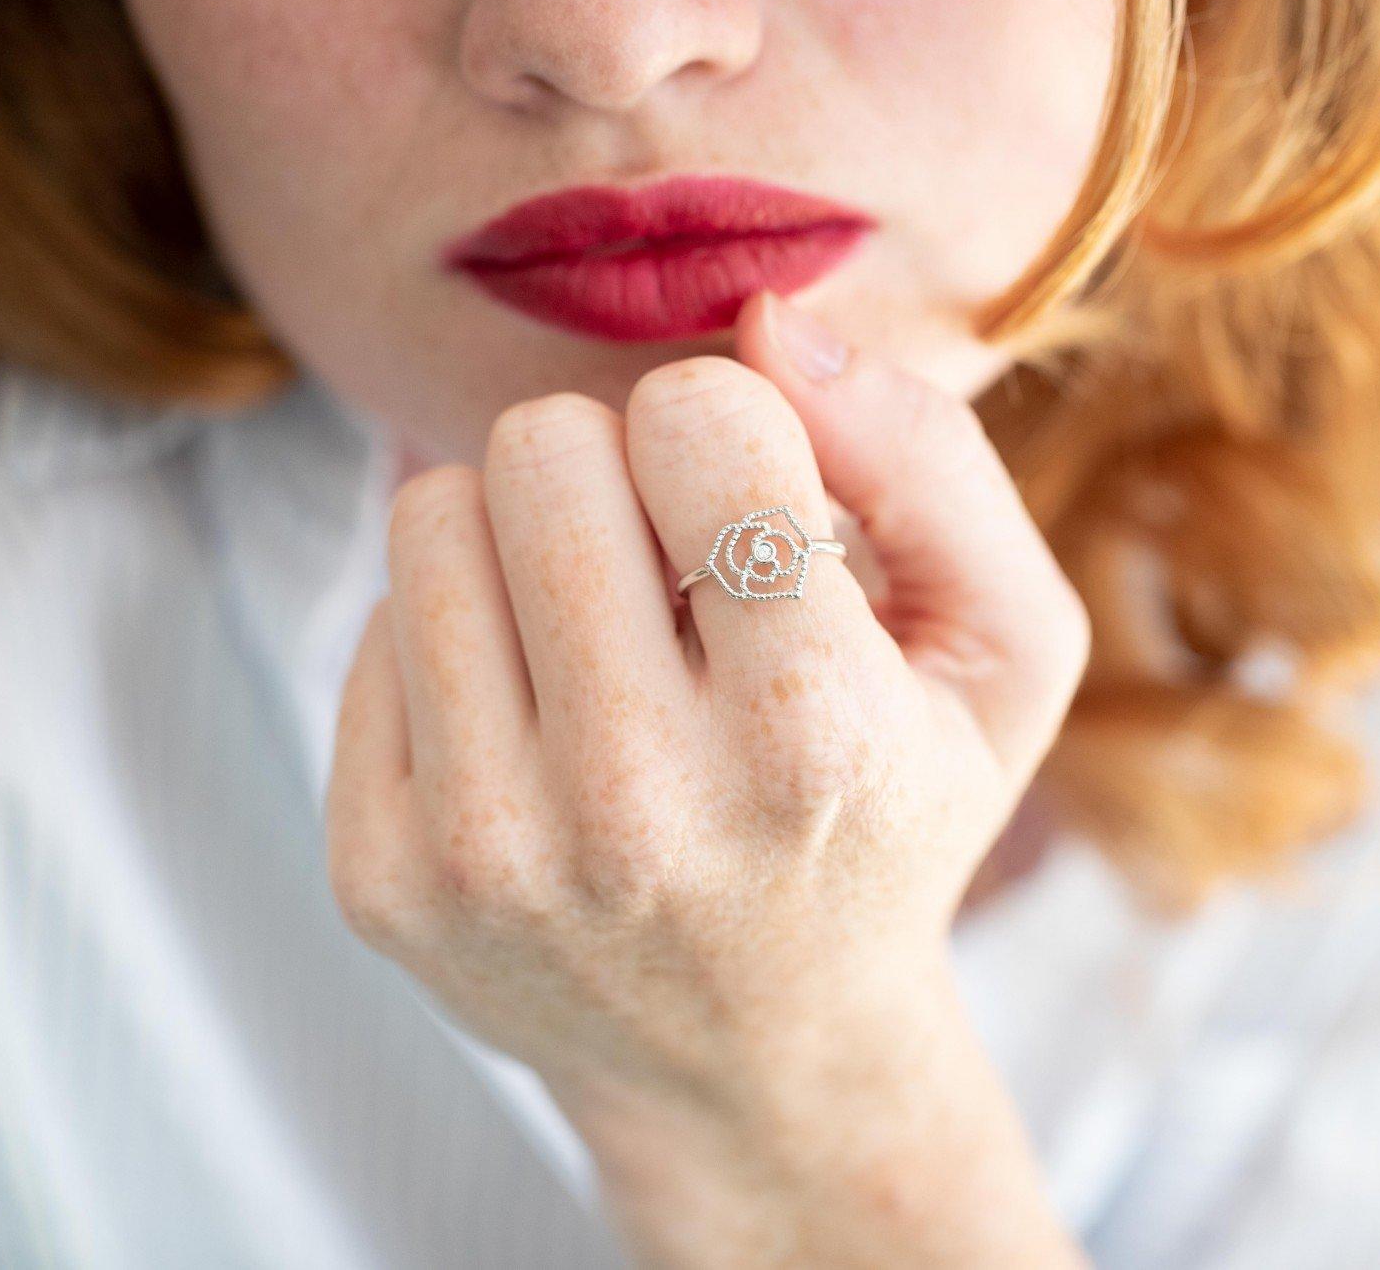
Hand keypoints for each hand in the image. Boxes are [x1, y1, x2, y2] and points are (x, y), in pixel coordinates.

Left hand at [325, 289, 1091, 1266]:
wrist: (760, 1058)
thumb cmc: (889, 820)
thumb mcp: (1004, 655)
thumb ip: (931, 460)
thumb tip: (770, 321)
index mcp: (813, 735)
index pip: (696, 417)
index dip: (730, 431)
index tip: (750, 514)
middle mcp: (636, 806)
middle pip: (541, 448)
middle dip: (613, 470)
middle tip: (666, 570)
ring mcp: (488, 853)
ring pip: (432, 512)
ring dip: (522, 538)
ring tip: (597, 634)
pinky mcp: (379, 881)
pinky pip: (375, 624)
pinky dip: (458, 639)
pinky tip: (533, 719)